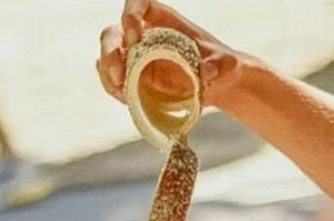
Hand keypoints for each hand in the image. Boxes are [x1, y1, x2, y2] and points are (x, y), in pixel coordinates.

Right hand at [97, 0, 243, 107]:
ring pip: (108, 57)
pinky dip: (114, 89)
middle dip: (110, 51)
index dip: (131, 14)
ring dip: (108, 73)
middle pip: (113, 33)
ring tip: (122, 91)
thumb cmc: (220, 66)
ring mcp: (135, 58)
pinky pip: (112, 81)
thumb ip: (219, 65)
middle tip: (121, 73)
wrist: (216, 87)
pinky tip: (125, 99)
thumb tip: (206, 72)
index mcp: (164, 20)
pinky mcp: (134, 79)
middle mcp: (144, 36)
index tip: (135, 33)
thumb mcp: (225, 63)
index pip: (139, 5)